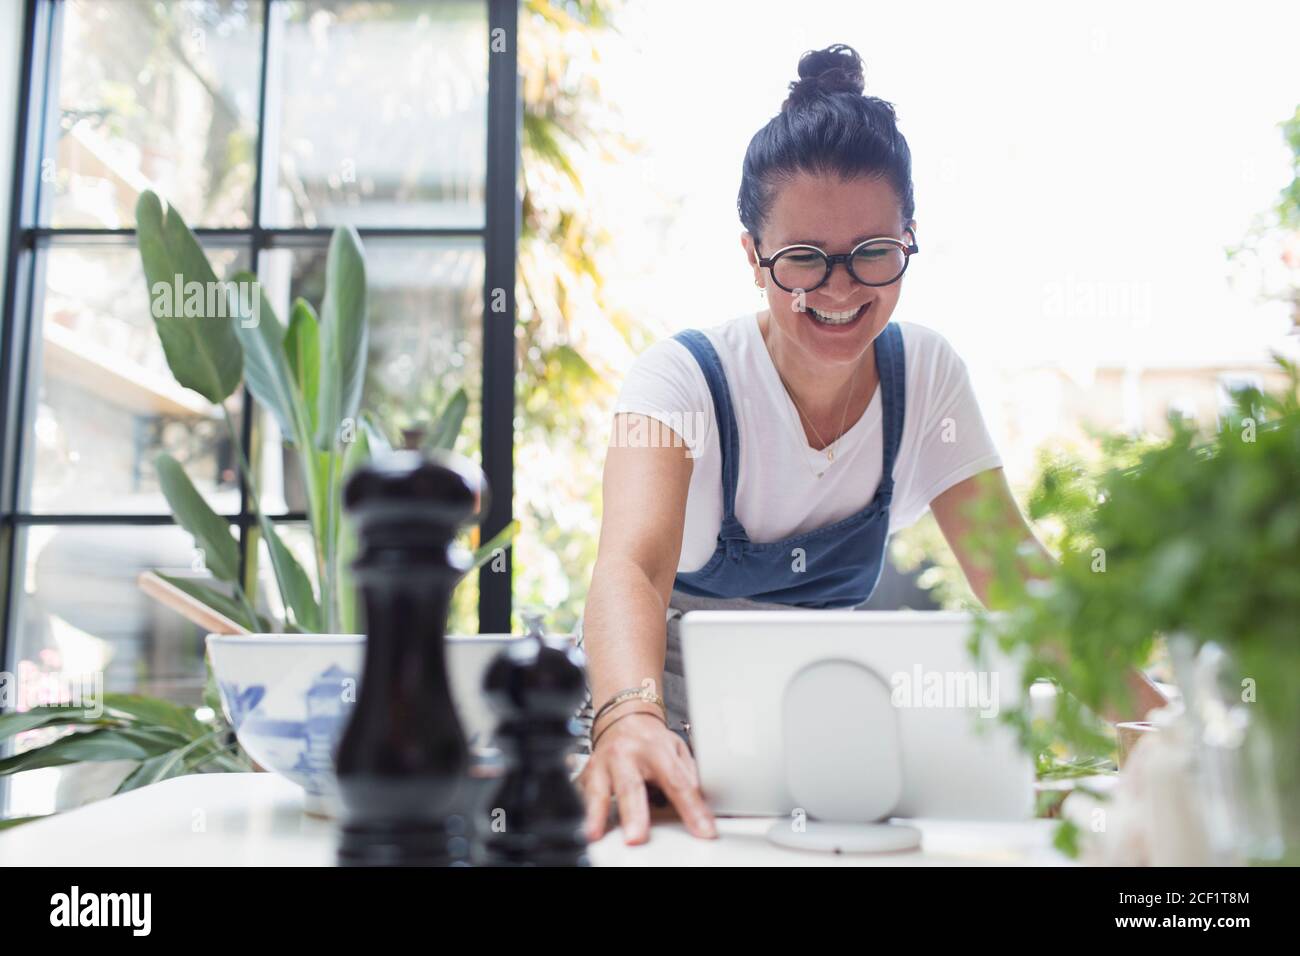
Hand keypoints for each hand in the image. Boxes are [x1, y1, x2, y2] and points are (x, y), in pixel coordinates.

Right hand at [576, 706, 716, 844]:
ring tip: (595, 833)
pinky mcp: (586, 774)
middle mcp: (626, 755)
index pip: (677, 783)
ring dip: (597, 814)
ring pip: (598, 790)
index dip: (691, 808)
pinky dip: (583, 812)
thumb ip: (688, 775)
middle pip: (631, 787)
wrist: (623, 718)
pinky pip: (582, 795)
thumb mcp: (677, 749)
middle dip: (634, 813)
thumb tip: (700, 804)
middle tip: (637, 837)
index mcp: (655, 749)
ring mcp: (602, 764)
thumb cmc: (651, 739)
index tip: (703, 830)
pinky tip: (584, 826)